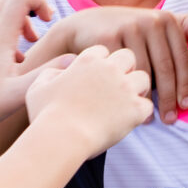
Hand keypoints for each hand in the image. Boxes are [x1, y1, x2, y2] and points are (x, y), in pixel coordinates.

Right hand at [24, 44, 153, 152]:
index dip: (101, 63)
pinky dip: (141, 113)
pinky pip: (148, 105)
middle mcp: (110, 69)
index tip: (96, 78)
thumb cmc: (45, 115)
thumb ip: (50, 73)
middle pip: (128, 57)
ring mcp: (125, 88)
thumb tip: (60, 73)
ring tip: (126, 104)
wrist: (61, 138)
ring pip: (144, 78)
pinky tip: (130, 120)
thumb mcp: (38, 87)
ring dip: (137, 89)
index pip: (103, 50)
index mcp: (88, 60)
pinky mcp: (135, 109)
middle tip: (116, 87)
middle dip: (124, 69)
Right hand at [25, 6, 187, 121]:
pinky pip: (123, 74)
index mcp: (164, 19)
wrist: (82, 27)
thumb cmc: (123, 34)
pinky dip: (129, 94)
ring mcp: (127, 28)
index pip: (181, 58)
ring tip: (154, 119)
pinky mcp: (108, 39)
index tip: (186, 106)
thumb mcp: (149, 25)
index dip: (186, 85)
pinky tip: (131, 107)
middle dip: (170, 98)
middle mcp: (149, 20)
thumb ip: (175, 26)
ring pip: (145, 73)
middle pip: (165, 68)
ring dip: (151, 100)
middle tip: (172, 119)